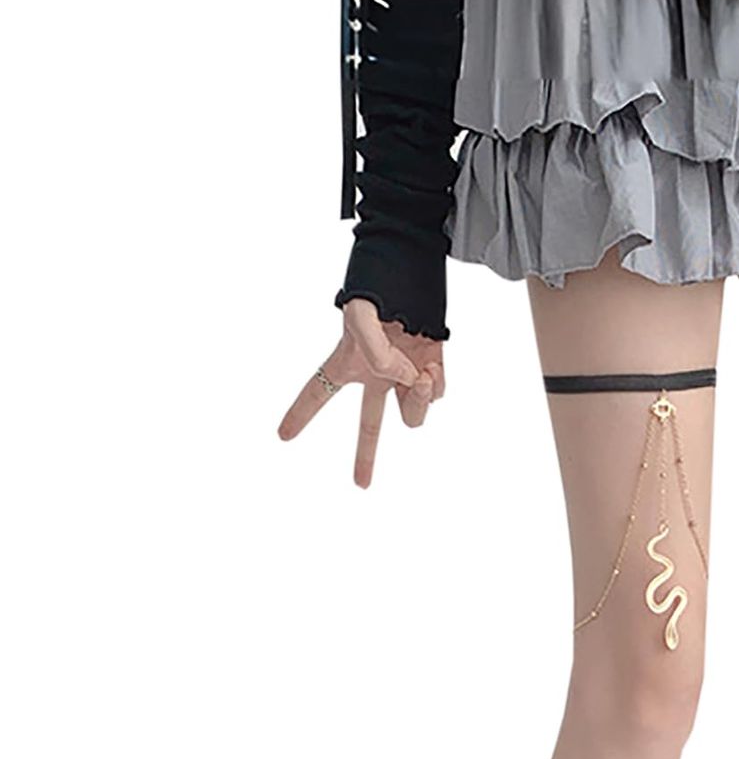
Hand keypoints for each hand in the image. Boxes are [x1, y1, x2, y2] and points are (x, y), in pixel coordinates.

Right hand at [278, 299, 446, 488]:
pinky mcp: (431, 372)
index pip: (317, 393)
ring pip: (412, 415)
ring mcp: (404, 378)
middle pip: (369, 426)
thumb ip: (374, 354)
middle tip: (360, 485)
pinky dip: (434, 386)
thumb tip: (402, 382)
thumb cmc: (376, 289)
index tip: (283, 436)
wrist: (412, 273)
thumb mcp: (360, 314)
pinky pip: (435, 395)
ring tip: (419, 377)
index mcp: (347, 364)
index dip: (300, 414)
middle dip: (365, 457)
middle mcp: (375, 377)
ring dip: (417, 400)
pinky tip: (430, 367)